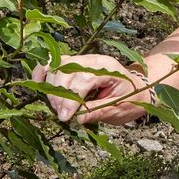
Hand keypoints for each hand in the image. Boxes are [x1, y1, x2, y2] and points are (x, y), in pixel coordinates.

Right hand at [31, 54, 150, 124]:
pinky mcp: (74, 63)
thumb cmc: (130, 99)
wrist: (138, 88)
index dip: (71, 98)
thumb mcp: (119, 109)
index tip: (65, 116)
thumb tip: (77, 118)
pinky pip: (54, 63)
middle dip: (59, 95)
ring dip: (51, 86)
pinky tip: (39, 85)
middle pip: (66, 70)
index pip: (83, 79)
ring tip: (57, 107)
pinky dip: (44, 72)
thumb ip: (98, 111)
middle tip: (62, 115)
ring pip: (57, 65)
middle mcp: (93, 60)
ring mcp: (82, 59)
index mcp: (108, 68)